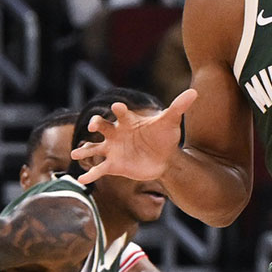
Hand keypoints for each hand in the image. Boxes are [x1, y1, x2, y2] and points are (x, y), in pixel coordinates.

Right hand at [72, 90, 197, 184]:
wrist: (164, 158)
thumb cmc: (164, 137)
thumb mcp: (170, 122)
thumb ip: (178, 107)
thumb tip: (195, 92)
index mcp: (128, 121)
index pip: (120, 113)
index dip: (118, 110)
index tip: (118, 108)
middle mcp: (116, 134)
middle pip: (102, 126)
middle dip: (97, 124)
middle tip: (94, 126)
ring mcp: (113, 150)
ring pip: (94, 148)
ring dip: (84, 150)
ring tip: (76, 153)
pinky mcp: (114, 165)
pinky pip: (99, 169)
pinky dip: (90, 174)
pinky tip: (82, 179)